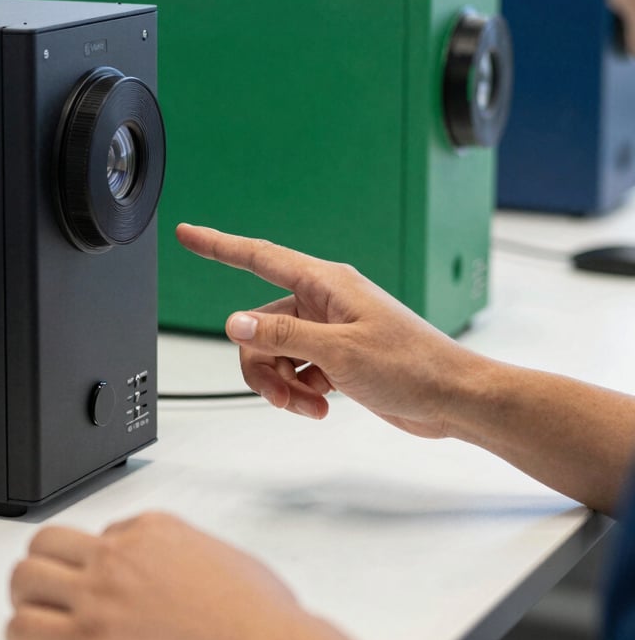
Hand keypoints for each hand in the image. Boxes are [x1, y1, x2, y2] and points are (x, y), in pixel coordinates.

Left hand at [7, 511, 372, 639]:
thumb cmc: (254, 612)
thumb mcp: (219, 555)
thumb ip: (183, 552)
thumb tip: (170, 570)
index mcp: (153, 527)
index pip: (103, 532)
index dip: (102, 560)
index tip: (106, 582)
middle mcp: (119, 554)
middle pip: (47, 542)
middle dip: (44, 566)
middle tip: (49, 590)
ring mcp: (99, 595)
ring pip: (25, 579)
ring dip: (26, 598)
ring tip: (35, 618)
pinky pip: (26, 632)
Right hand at [176, 223, 477, 438]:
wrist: (452, 397)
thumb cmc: (412, 366)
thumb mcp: (340, 352)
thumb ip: (283, 336)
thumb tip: (235, 322)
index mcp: (326, 283)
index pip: (259, 257)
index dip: (218, 245)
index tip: (188, 234)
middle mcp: (324, 301)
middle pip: (260, 324)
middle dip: (263, 364)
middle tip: (282, 395)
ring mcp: (330, 328)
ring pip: (276, 350)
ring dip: (283, 383)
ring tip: (309, 404)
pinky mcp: (337, 354)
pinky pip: (296, 367)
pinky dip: (300, 390)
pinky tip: (322, 405)